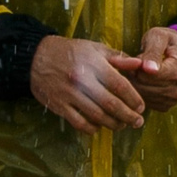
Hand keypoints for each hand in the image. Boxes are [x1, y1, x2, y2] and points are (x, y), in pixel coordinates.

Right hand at [30, 35, 147, 132]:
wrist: (35, 57)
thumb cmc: (70, 52)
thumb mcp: (95, 48)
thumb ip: (118, 58)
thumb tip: (140, 65)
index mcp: (94, 65)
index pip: (120, 86)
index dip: (134, 99)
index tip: (141, 107)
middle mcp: (82, 80)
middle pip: (111, 104)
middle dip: (128, 116)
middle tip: (138, 122)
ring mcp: (69, 94)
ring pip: (97, 116)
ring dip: (113, 124)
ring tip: (122, 125)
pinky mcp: (58, 105)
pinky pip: (78, 122)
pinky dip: (91, 128)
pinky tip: (99, 127)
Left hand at [122, 25, 176, 113]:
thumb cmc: (168, 41)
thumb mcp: (159, 37)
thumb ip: (152, 52)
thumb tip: (148, 69)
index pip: (147, 75)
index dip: (137, 65)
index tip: (139, 56)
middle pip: (143, 86)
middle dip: (135, 73)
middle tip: (138, 62)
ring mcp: (173, 100)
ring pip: (141, 95)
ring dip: (135, 82)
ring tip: (141, 70)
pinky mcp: (165, 106)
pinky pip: (144, 101)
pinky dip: (140, 90)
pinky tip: (144, 80)